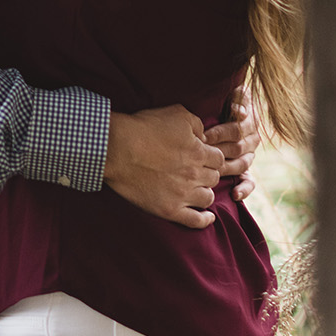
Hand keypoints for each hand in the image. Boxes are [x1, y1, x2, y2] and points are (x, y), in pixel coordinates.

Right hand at [103, 104, 226, 227]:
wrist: (116, 148)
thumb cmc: (143, 129)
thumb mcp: (176, 114)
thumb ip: (197, 124)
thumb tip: (204, 135)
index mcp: (199, 153)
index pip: (219, 159)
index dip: (210, 156)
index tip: (201, 156)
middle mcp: (194, 175)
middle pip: (214, 178)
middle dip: (206, 173)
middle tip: (193, 170)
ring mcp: (182, 195)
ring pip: (208, 198)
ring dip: (203, 192)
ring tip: (194, 189)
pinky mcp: (169, 209)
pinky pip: (195, 221)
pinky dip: (204, 220)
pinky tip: (207, 216)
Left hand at [203, 93, 258, 201]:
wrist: (224, 112)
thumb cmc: (222, 103)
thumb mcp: (231, 94)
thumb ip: (237, 98)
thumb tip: (240, 111)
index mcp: (249, 122)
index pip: (237, 129)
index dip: (220, 133)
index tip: (204, 136)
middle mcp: (252, 140)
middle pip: (238, 147)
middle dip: (219, 151)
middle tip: (202, 155)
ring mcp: (249, 156)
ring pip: (242, 164)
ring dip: (227, 168)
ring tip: (213, 171)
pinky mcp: (246, 171)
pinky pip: (250, 182)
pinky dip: (243, 189)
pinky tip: (234, 194)